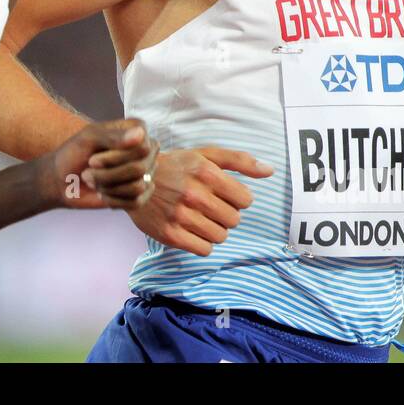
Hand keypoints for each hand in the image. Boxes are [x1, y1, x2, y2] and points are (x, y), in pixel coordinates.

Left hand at [51, 119, 156, 210]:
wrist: (60, 181)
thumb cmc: (74, 154)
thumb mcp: (88, 138)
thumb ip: (113, 136)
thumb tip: (141, 133)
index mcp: (136, 130)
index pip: (142, 147)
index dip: (115, 157)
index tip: (92, 158)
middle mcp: (145, 151)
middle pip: (140, 168)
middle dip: (108, 174)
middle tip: (88, 171)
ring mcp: (144, 173)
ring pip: (137, 187)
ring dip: (108, 187)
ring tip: (93, 182)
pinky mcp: (139, 195)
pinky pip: (136, 202)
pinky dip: (113, 200)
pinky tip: (102, 194)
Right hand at [127, 147, 273, 255]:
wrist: (134, 179)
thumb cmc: (176, 166)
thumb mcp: (206, 155)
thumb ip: (239, 160)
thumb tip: (269, 171)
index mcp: (206, 172)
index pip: (246, 200)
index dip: (238, 199)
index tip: (224, 195)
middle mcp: (194, 195)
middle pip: (234, 220)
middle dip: (225, 214)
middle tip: (209, 206)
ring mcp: (181, 216)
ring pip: (220, 237)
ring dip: (214, 229)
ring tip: (199, 217)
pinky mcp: (170, 234)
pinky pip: (204, 249)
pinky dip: (201, 242)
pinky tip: (191, 229)